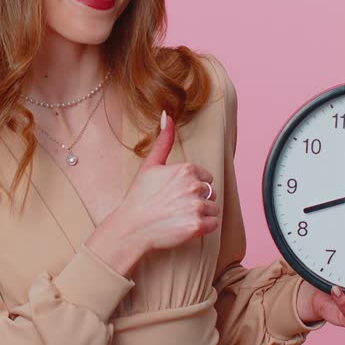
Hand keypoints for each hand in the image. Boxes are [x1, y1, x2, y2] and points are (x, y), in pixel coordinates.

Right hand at [115, 110, 218, 254]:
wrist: (131, 228)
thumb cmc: (139, 197)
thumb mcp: (150, 165)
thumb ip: (163, 141)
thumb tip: (167, 115)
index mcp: (186, 169)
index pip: (205, 177)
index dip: (192, 186)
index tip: (176, 194)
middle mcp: (194, 186)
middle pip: (211, 192)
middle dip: (198, 200)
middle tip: (176, 207)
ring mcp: (196, 206)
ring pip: (213, 209)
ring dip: (201, 214)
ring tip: (180, 217)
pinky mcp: (198, 226)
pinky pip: (214, 224)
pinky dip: (203, 227)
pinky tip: (186, 227)